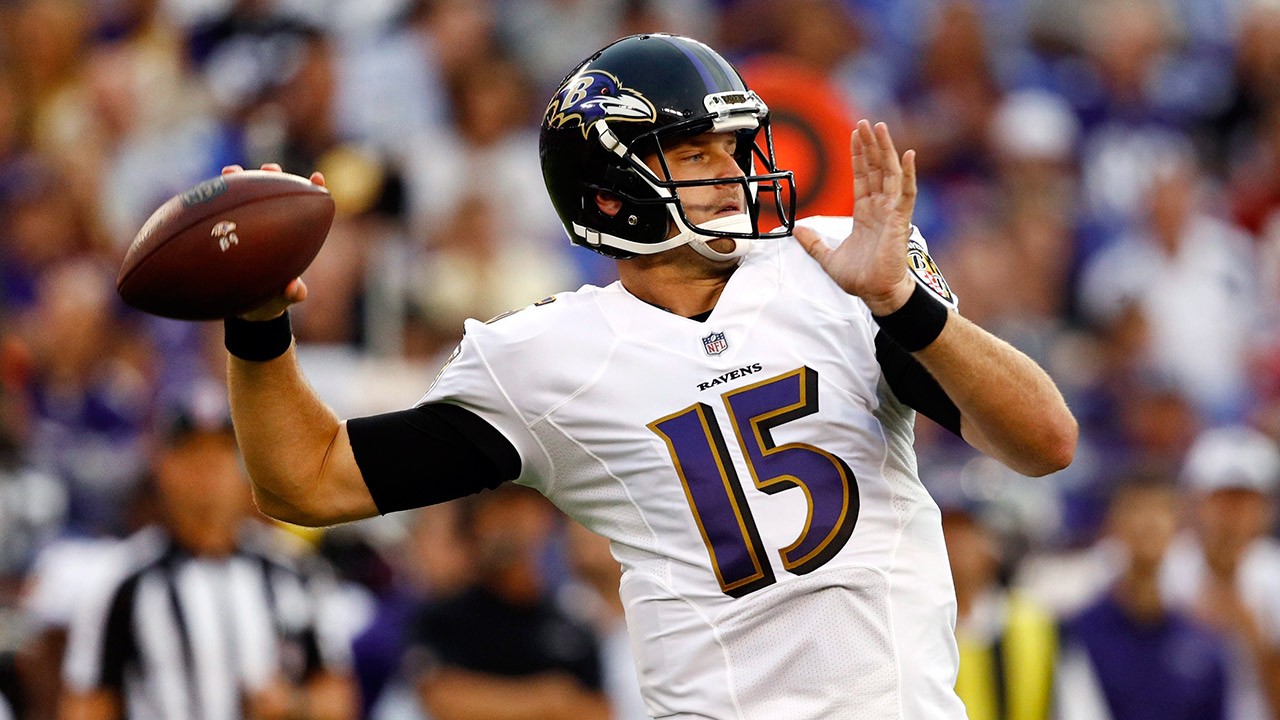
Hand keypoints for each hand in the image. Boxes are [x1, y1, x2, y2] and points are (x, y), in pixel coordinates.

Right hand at [221, 163, 324, 320]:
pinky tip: (202, 195)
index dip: (312, 191)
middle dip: (274, 176)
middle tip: (270, 168)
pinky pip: (219, 214)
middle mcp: (270, 225)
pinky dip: (212, 203)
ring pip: (245, 197)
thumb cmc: (270, 299)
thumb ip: (291, 294)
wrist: (245, 308)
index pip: (305, 209)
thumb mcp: (282, 299)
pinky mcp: (225, 230)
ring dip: (239, 181)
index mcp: (290, 236)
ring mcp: (247, 225)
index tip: (317, 178)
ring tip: (232, 171)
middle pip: (275, 194)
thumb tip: (294, 287)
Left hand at [794, 120, 917, 314]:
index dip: (859, 155)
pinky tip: (907, 154)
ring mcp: (891, 212)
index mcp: (866, 213)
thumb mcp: (827, 257)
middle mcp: (880, 208)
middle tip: (865, 122)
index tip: (855, 134)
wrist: (876, 294)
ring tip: (879, 127)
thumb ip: (812, 242)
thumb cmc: (860, 278)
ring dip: (885, 150)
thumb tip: (795, 230)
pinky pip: (906, 192)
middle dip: (870, 145)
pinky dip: (908, 173)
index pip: (863, 176)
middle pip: (876, 168)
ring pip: (890, 173)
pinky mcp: (900, 220)